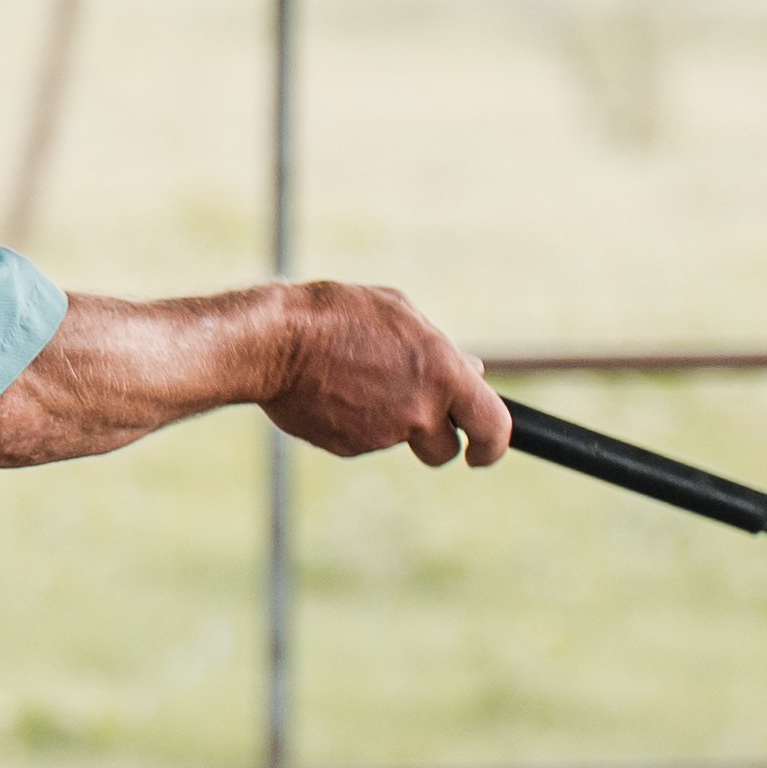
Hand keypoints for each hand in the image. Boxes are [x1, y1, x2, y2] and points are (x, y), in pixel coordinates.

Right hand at [268, 280, 506, 465]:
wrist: (273, 343)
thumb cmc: (338, 316)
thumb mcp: (401, 314)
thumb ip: (441, 350)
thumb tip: (471, 371)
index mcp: (444, 375)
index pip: (492, 426)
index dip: (493, 445)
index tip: (482, 452)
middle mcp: (420, 411)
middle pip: (442, 450)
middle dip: (434, 439)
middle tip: (414, 414)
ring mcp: (382, 436)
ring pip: (396, 439)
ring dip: (385, 418)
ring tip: (353, 377)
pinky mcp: (347, 447)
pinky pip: (360, 440)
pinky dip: (352, 422)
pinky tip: (330, 390)